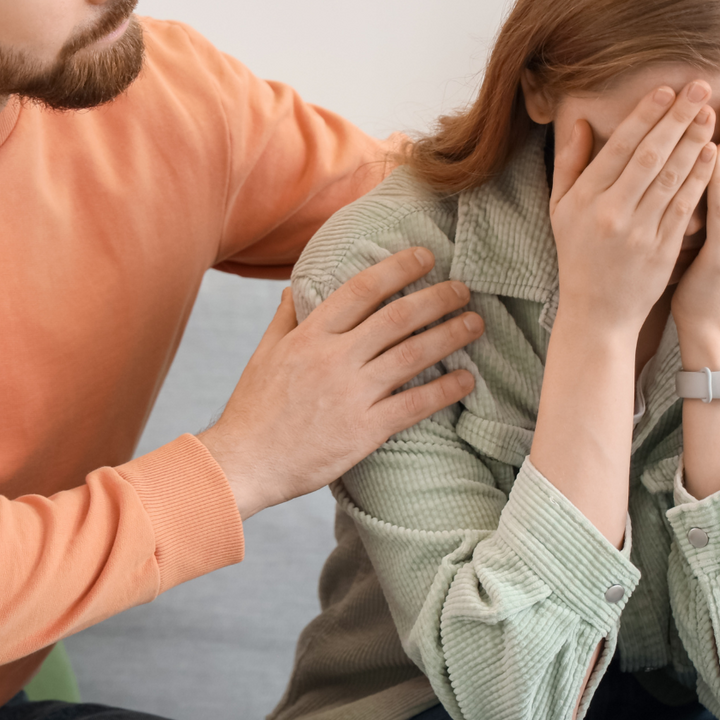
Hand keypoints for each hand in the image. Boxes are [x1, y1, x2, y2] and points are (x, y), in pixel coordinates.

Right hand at [198, 249, 480, 518]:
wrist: (244, 463)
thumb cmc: (253, 410)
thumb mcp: (263, 354)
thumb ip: (285, 319)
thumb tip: (292, 288)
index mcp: (309, 335)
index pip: (361, 289)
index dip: (397, 268)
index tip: (425, 256)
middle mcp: (333, 358)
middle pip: (396, 317)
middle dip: (436, 297)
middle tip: (463, 288)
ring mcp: (351, 394)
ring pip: (412, 355)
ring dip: (450, 336)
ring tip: (475, 324)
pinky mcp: (364, 430)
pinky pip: (414, 404)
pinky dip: (445, 390)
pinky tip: (467, 380)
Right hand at [549, 81, 718, 336]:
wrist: (597, 314)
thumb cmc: (578, 254)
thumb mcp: (561, 209)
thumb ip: (570, 164)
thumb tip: (582, 121)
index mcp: (585, 199)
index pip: (619, 148)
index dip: (645, 116)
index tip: (666, 89)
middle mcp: (612, 213)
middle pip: (650, 156)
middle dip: (677, 118)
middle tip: (700, 87)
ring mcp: (640, 233)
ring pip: (672, 179)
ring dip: (695, 142)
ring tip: (713, 112)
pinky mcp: (663, 250)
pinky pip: (685, 207)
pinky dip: (701, 178)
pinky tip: (716, 154)